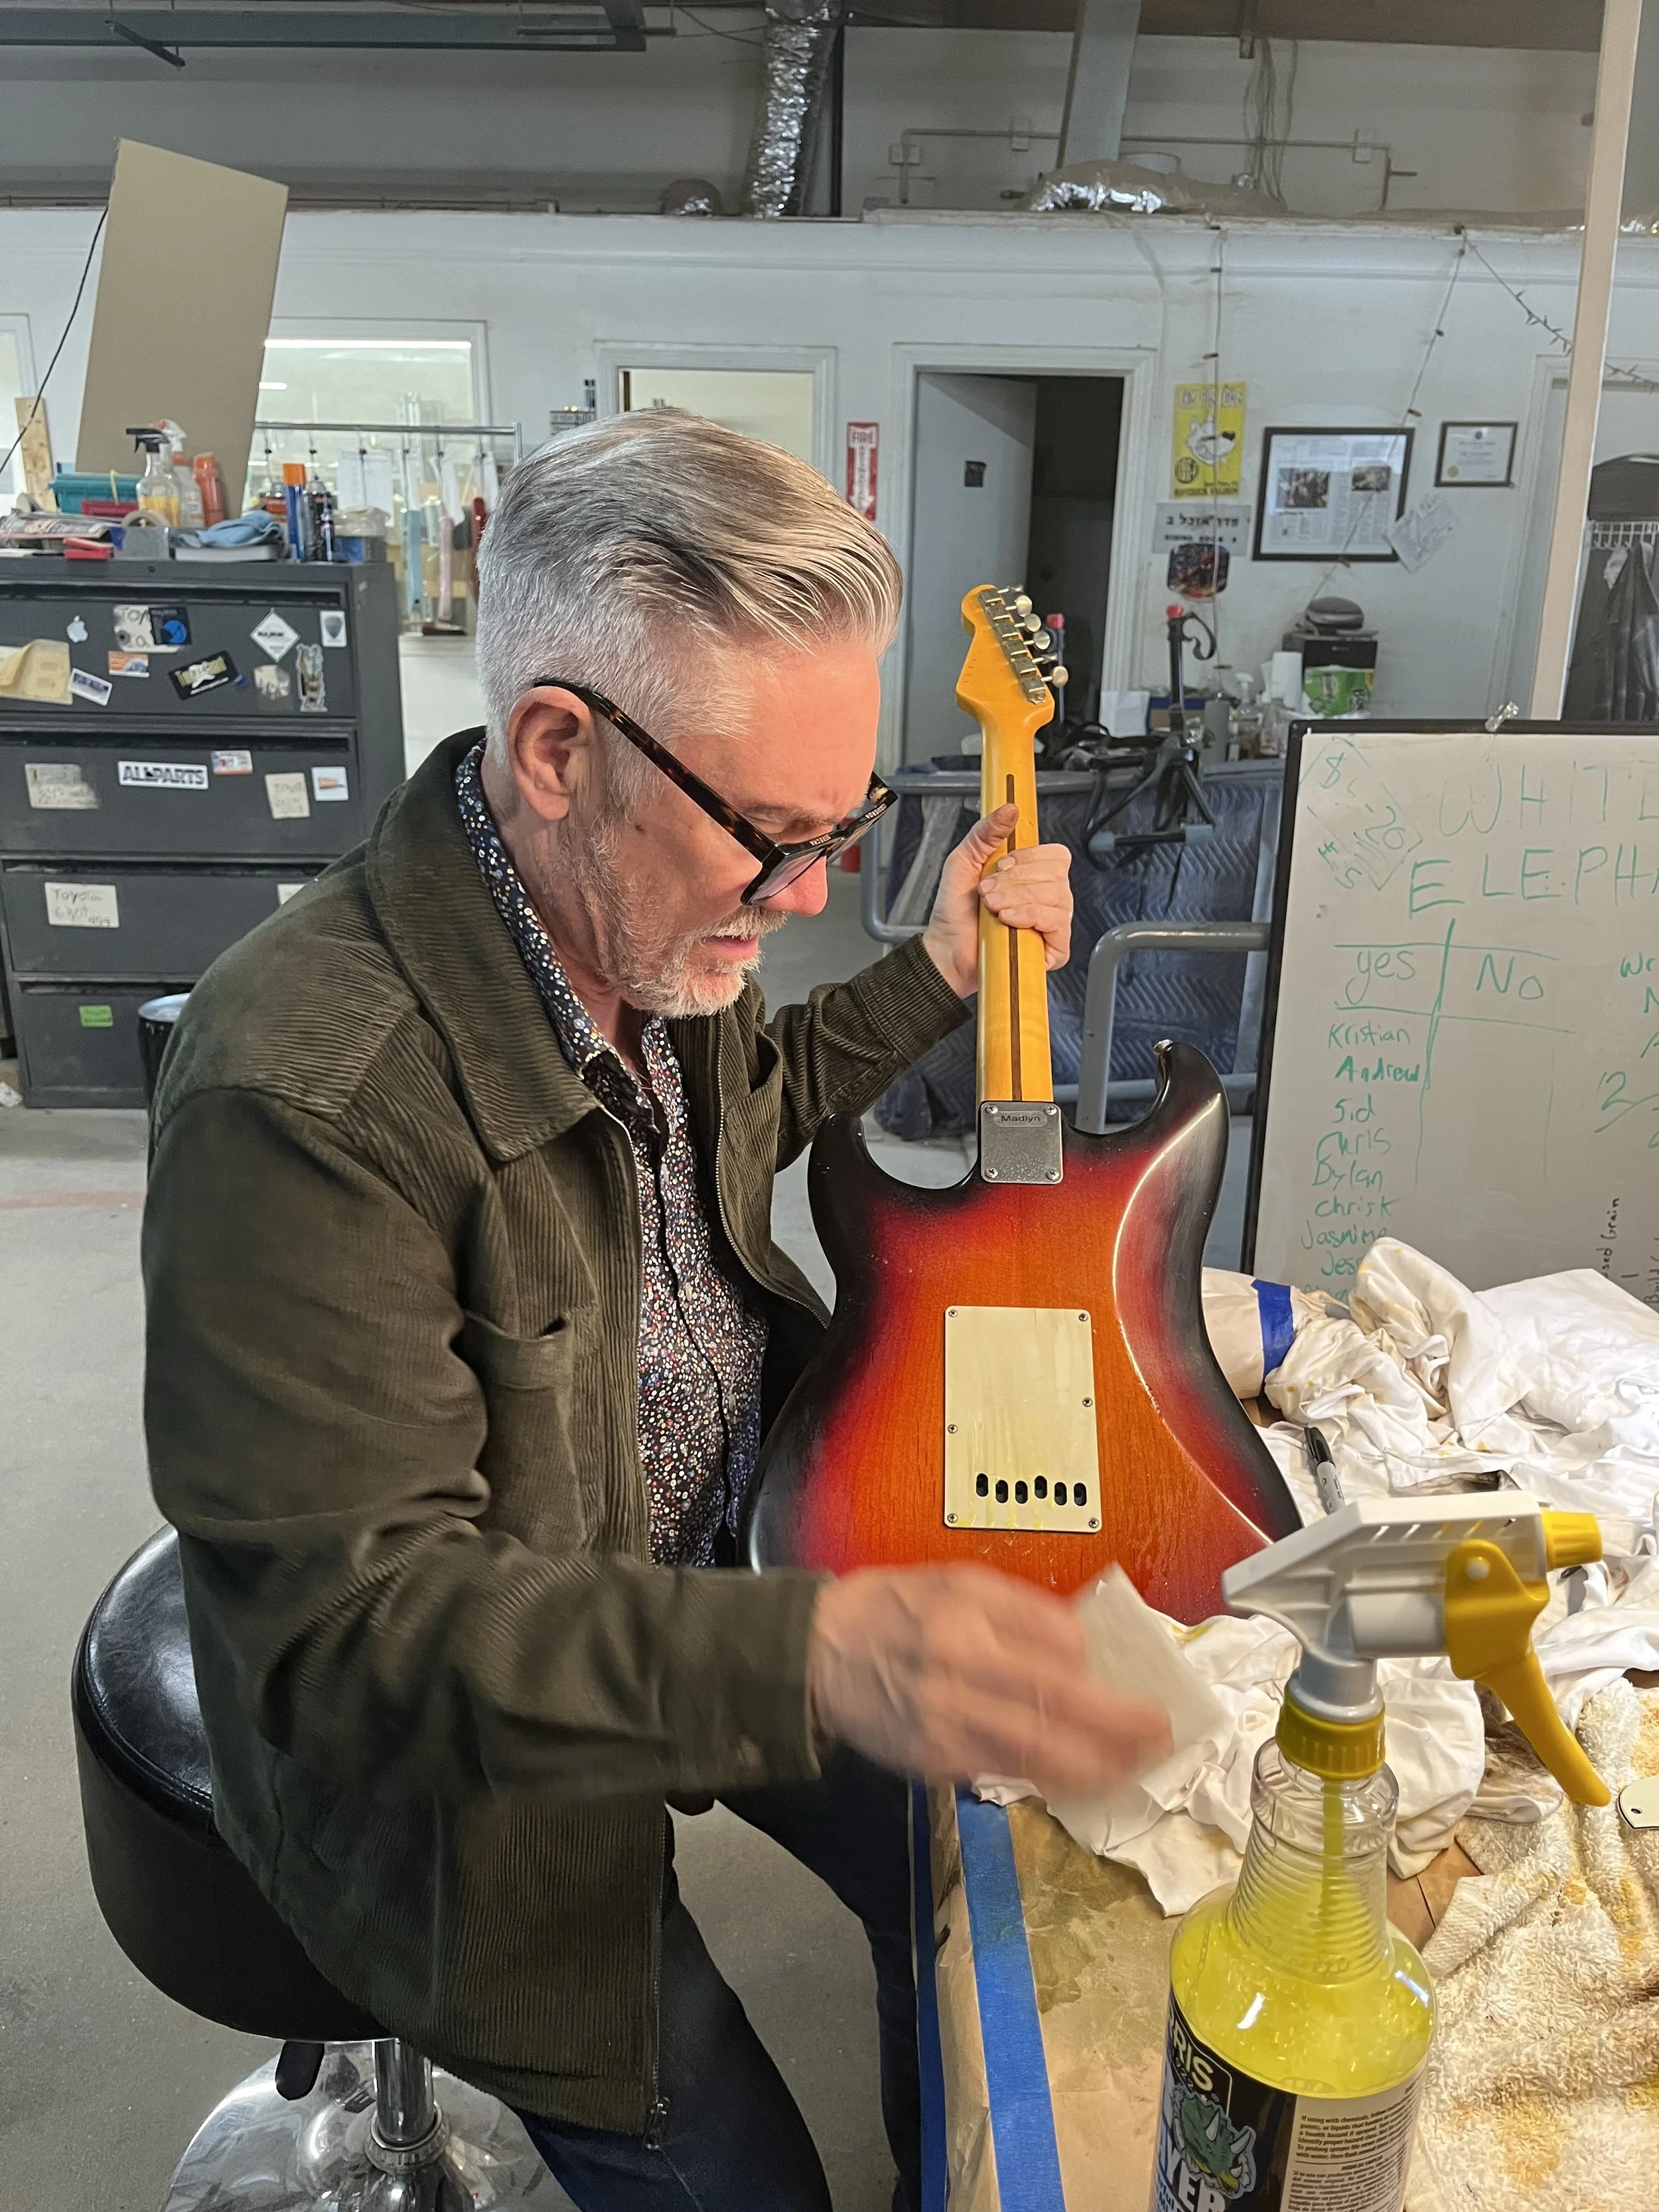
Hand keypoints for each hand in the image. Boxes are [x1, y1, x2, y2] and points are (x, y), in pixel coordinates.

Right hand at [807, 1566, 1170, 1797]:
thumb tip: (1083, 1647)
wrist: (817, 1653)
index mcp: (968, 1623)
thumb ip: (1024, 1612)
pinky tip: (1076, 1778)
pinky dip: (1045, 1779)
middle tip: (1161, 1739)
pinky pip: (1001, 1772)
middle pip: (1053, 1714)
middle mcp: (959, 1677)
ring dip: (1092, 1767)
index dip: (1103, 1679)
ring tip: (1132, 1768)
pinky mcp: (932, 1762)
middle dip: (1116, 1733)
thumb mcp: (958, 1581)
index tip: (1141, 1692)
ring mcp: (944, 1727)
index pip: (1055, 1654)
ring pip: (1032, 1756)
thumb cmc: (892, 1606)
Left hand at [921, 803, 1073, 997]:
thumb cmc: (956, 912)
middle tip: (989, 892)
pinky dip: (1030, 916)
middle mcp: (1047, 896)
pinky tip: (1009, 920)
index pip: (1054, 855)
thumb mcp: (963, 861)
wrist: (947, 950)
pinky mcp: (1055, 947)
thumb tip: (1009, 809)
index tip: (1000, 865)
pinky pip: (1057, 922)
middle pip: (1056, 873)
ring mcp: (1053, 921)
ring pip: (1056, 896)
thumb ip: (985, 832)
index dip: (1028, 858)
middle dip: (1016, 880)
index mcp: (1032, 875)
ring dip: (1018, 898)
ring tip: (993, 907)